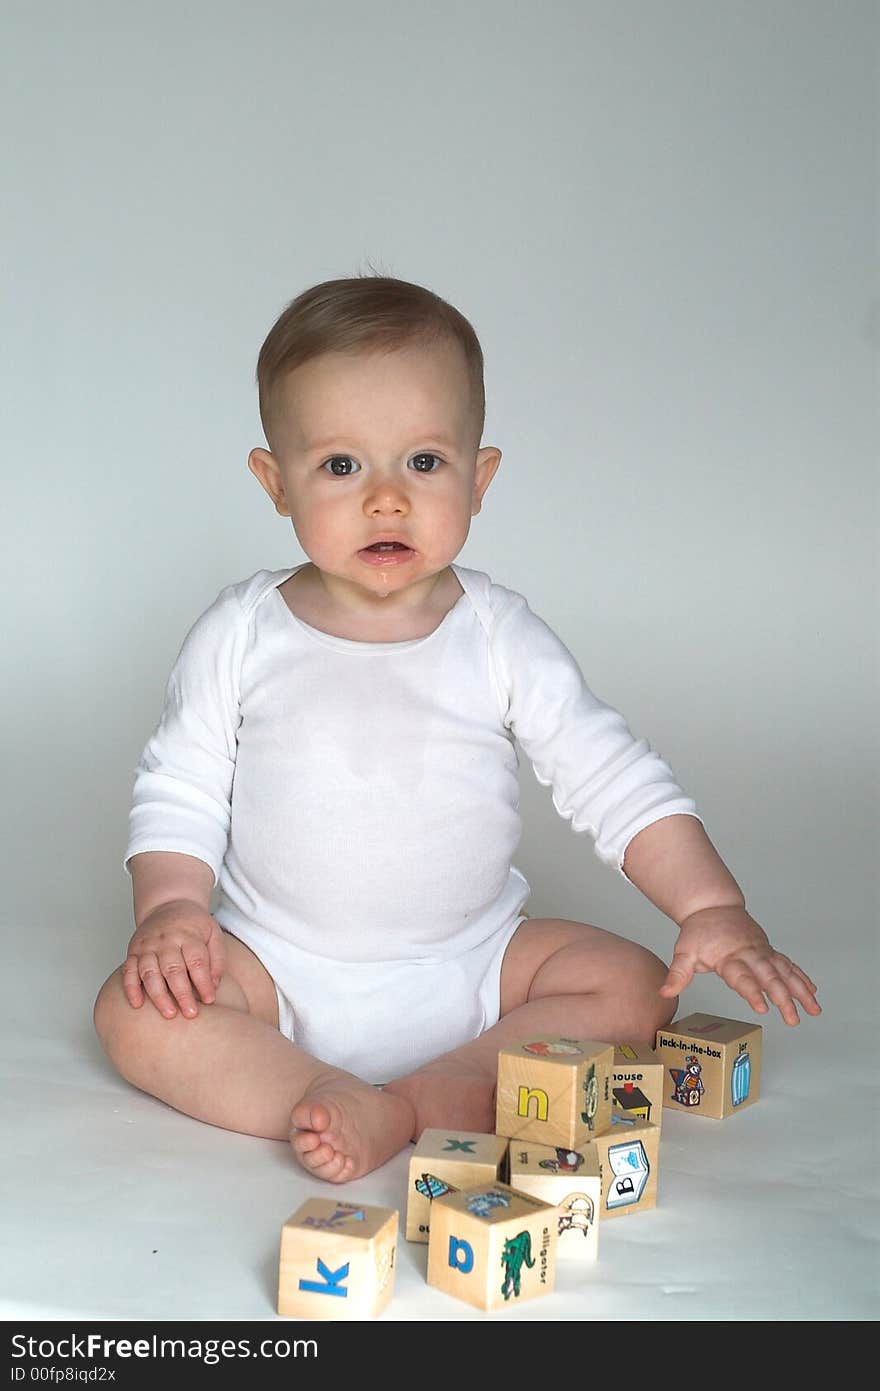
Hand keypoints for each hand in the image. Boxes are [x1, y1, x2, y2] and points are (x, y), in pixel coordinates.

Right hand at [121, 900, 225, 1019]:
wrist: (168, 904)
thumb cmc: (193, 925)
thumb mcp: (213, 934)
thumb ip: (217, 959)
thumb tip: (214, 986)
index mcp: (188, 935)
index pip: (197, 961)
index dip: (203, 982)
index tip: (210, 1000)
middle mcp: (166, 941)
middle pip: (173, 969)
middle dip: (182, 993)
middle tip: (190, 1014)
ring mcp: (148, 946)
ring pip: (150, 972)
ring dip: (158, 995)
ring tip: (168, 1014)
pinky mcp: (133, 952)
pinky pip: (128, 971)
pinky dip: (130, 988)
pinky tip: (137, 1004)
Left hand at [659, 904, 820, 1025]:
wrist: (713, 906)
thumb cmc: (699, 931)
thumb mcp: (684, 952)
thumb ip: (678, 974)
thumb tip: (665, 993)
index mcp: (729, 958)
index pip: (742, 978)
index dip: (753, 992)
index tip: (763, 1008)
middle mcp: (750, 955)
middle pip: (769, 977)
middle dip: (783, 998)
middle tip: (792, 1019)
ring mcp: (762, 952)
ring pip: (786, 972)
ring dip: (801, 991)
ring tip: (814, 1010)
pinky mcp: (768, 950)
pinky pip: (788, 964)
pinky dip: (801, 977)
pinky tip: (812, 991)